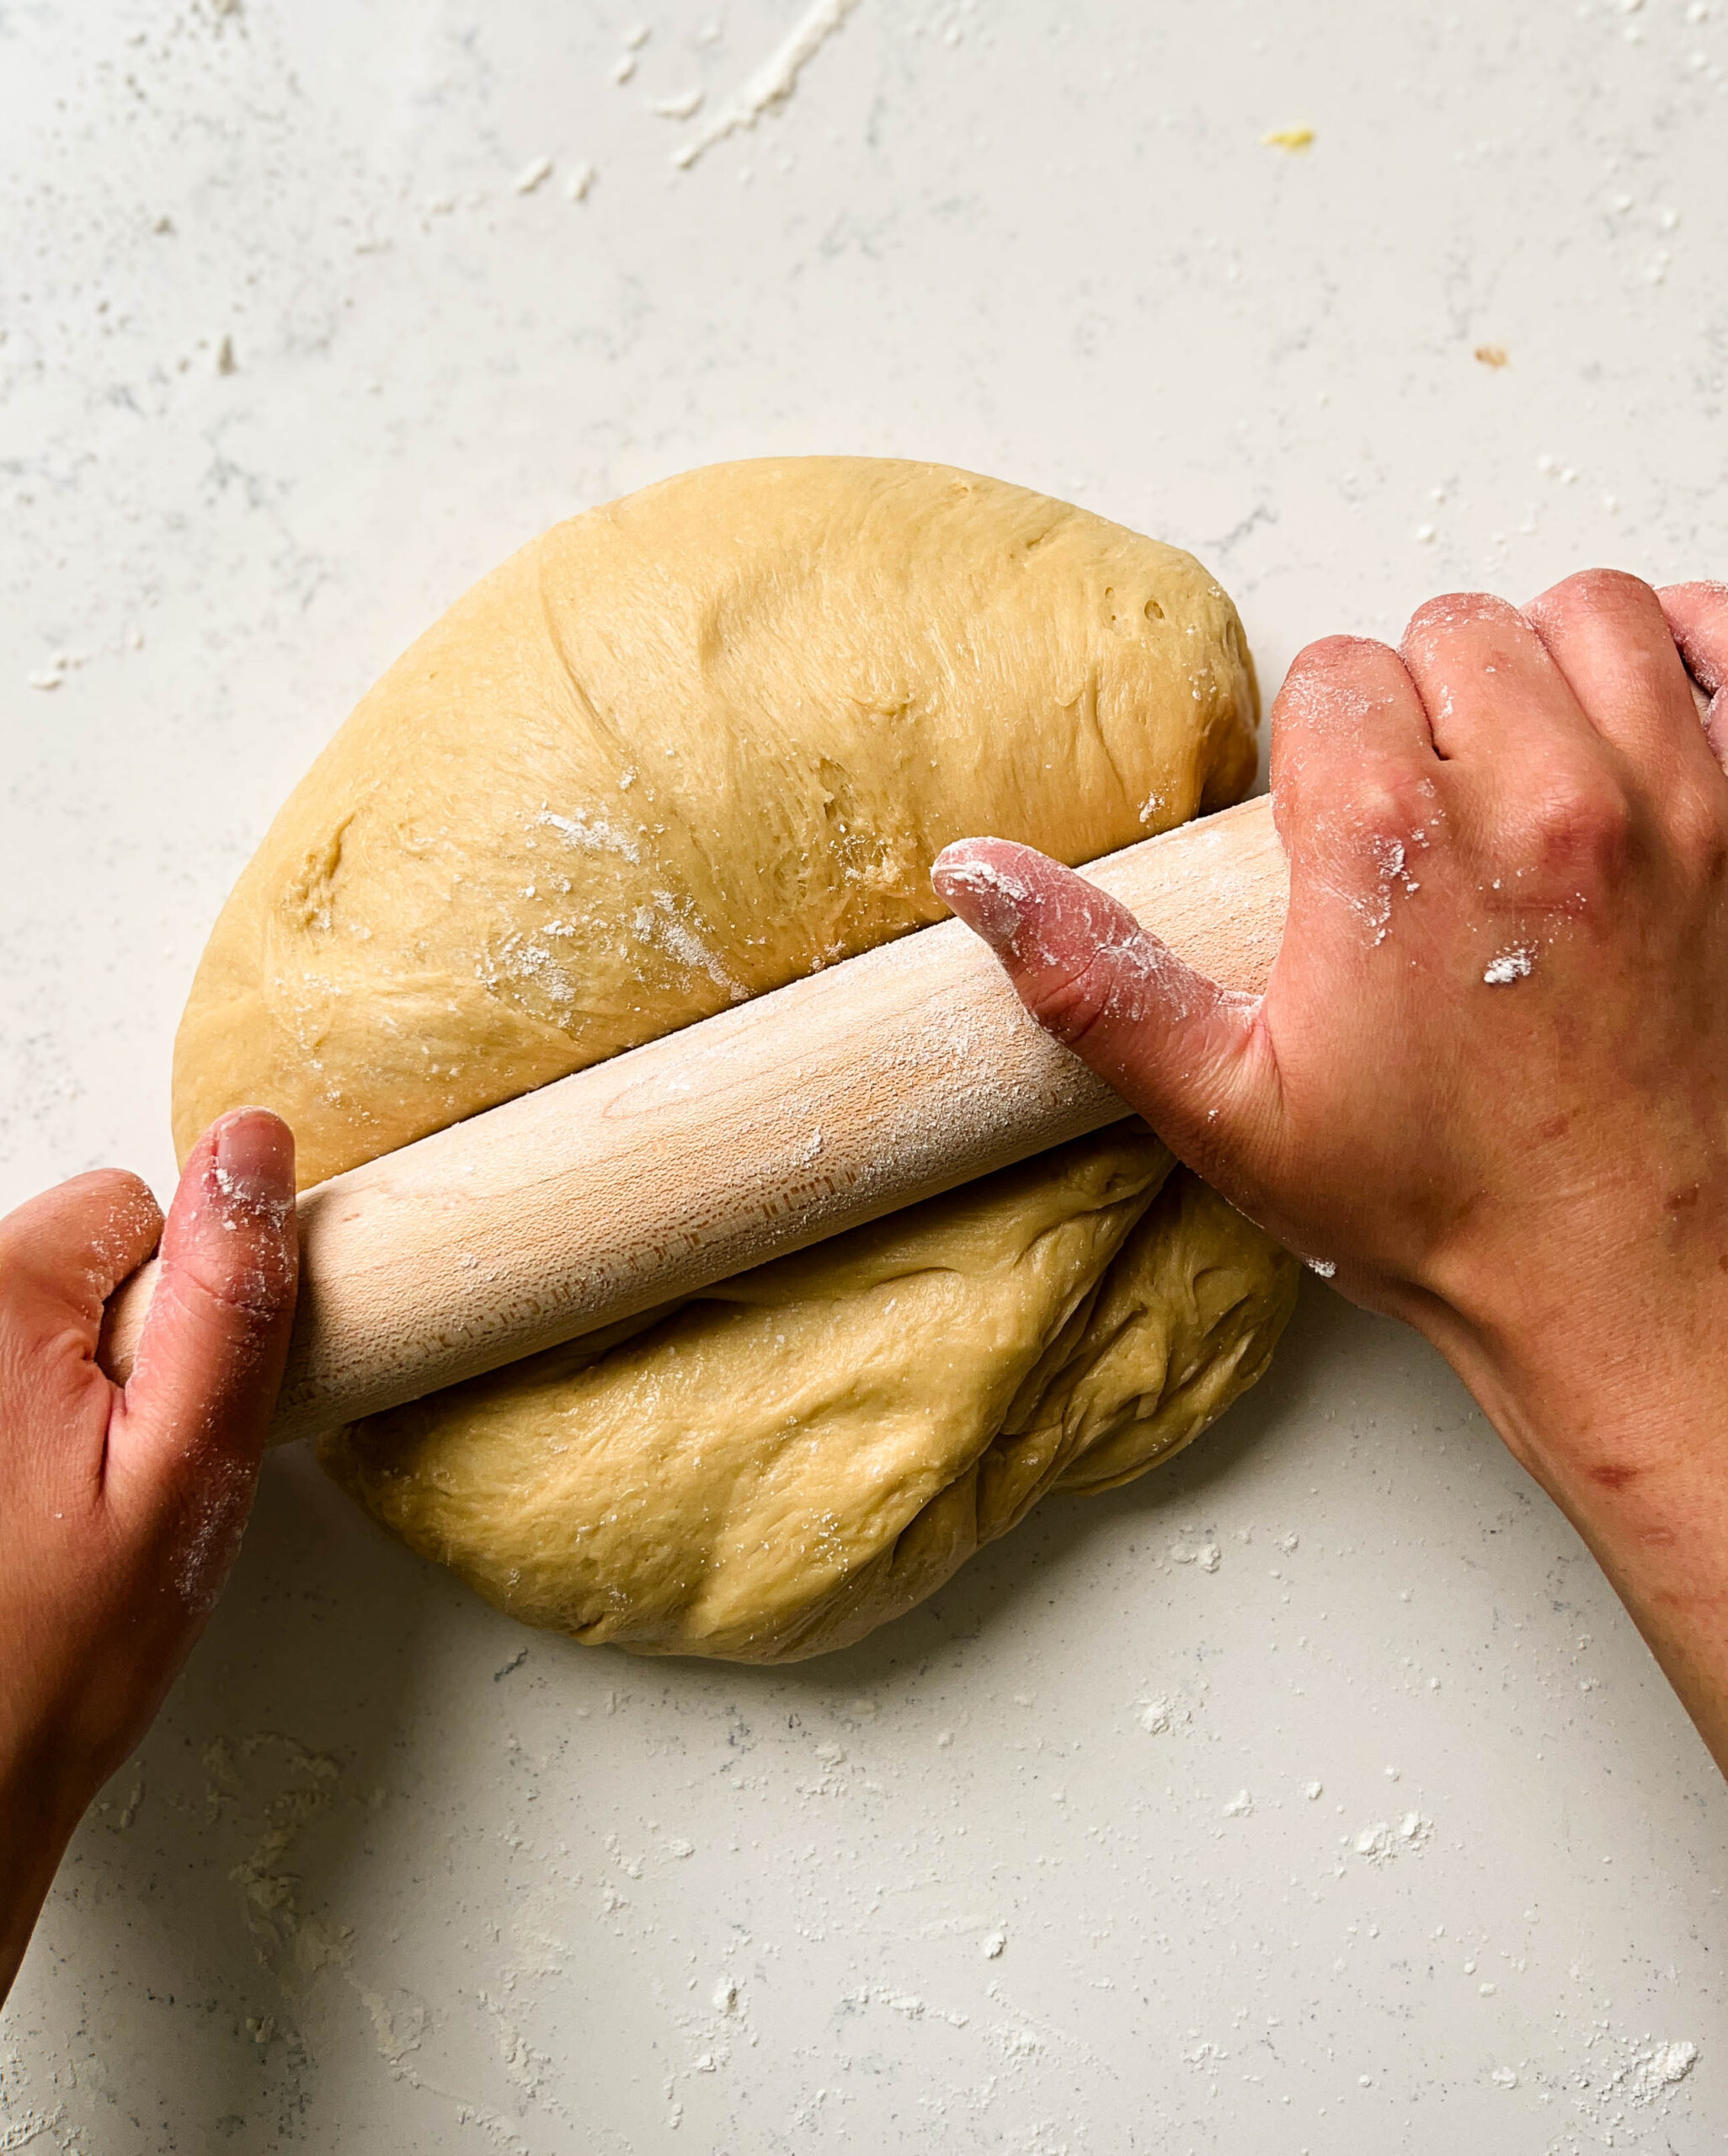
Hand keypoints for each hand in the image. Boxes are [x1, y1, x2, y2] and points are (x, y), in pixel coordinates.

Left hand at [0, 1109, 297, 2003]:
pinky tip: (0, 1516)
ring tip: (37, 1510)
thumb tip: (251, 1143)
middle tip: (98, 1480)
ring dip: (44, 1396)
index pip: (130, 1209)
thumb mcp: (189, 1471)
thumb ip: (227, 1296)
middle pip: (62, 1263)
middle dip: (101, 1355)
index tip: (147, 1425)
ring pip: (20, 1323)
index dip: (171, 1321)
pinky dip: (3, 1430)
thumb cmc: (54, 1655)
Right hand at [935, 572, 1727, 1769]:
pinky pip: (1727, 638)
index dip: (1316, 752)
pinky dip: (1685, 656)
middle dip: (1418, 709)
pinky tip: (1640, 725)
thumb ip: (1094, 978)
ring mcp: (1675, 799)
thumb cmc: (1444, 1209)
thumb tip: (974, 874)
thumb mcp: (1228, 1112)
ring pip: (1585, 614)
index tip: (1333, 832)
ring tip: (1517, 767)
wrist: (1633, 1283)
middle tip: (1421, 817)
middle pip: (1450, 633)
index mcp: (1392, 848)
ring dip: (1540, 670)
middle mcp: (1540, 797)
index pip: (1332, 678)